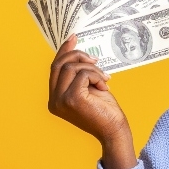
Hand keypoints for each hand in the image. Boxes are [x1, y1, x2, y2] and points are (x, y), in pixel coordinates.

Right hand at [47, 35, 136, 168]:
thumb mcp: (88, 87)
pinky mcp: (73, 99)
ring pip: (71, 67)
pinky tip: (104, 86)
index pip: (55, 68)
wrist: (114, 130)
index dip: (63, 51)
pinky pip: (83, 74)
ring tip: (103, 79)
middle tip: (95, 60)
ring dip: (91, 69)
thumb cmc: (104, 110)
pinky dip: (96, 75)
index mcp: (55, 99)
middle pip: (60, 65)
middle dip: (78, 55)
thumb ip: (78, 73)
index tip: (73, 38)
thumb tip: (74, 49)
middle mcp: (54, 101)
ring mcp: (61, 101)